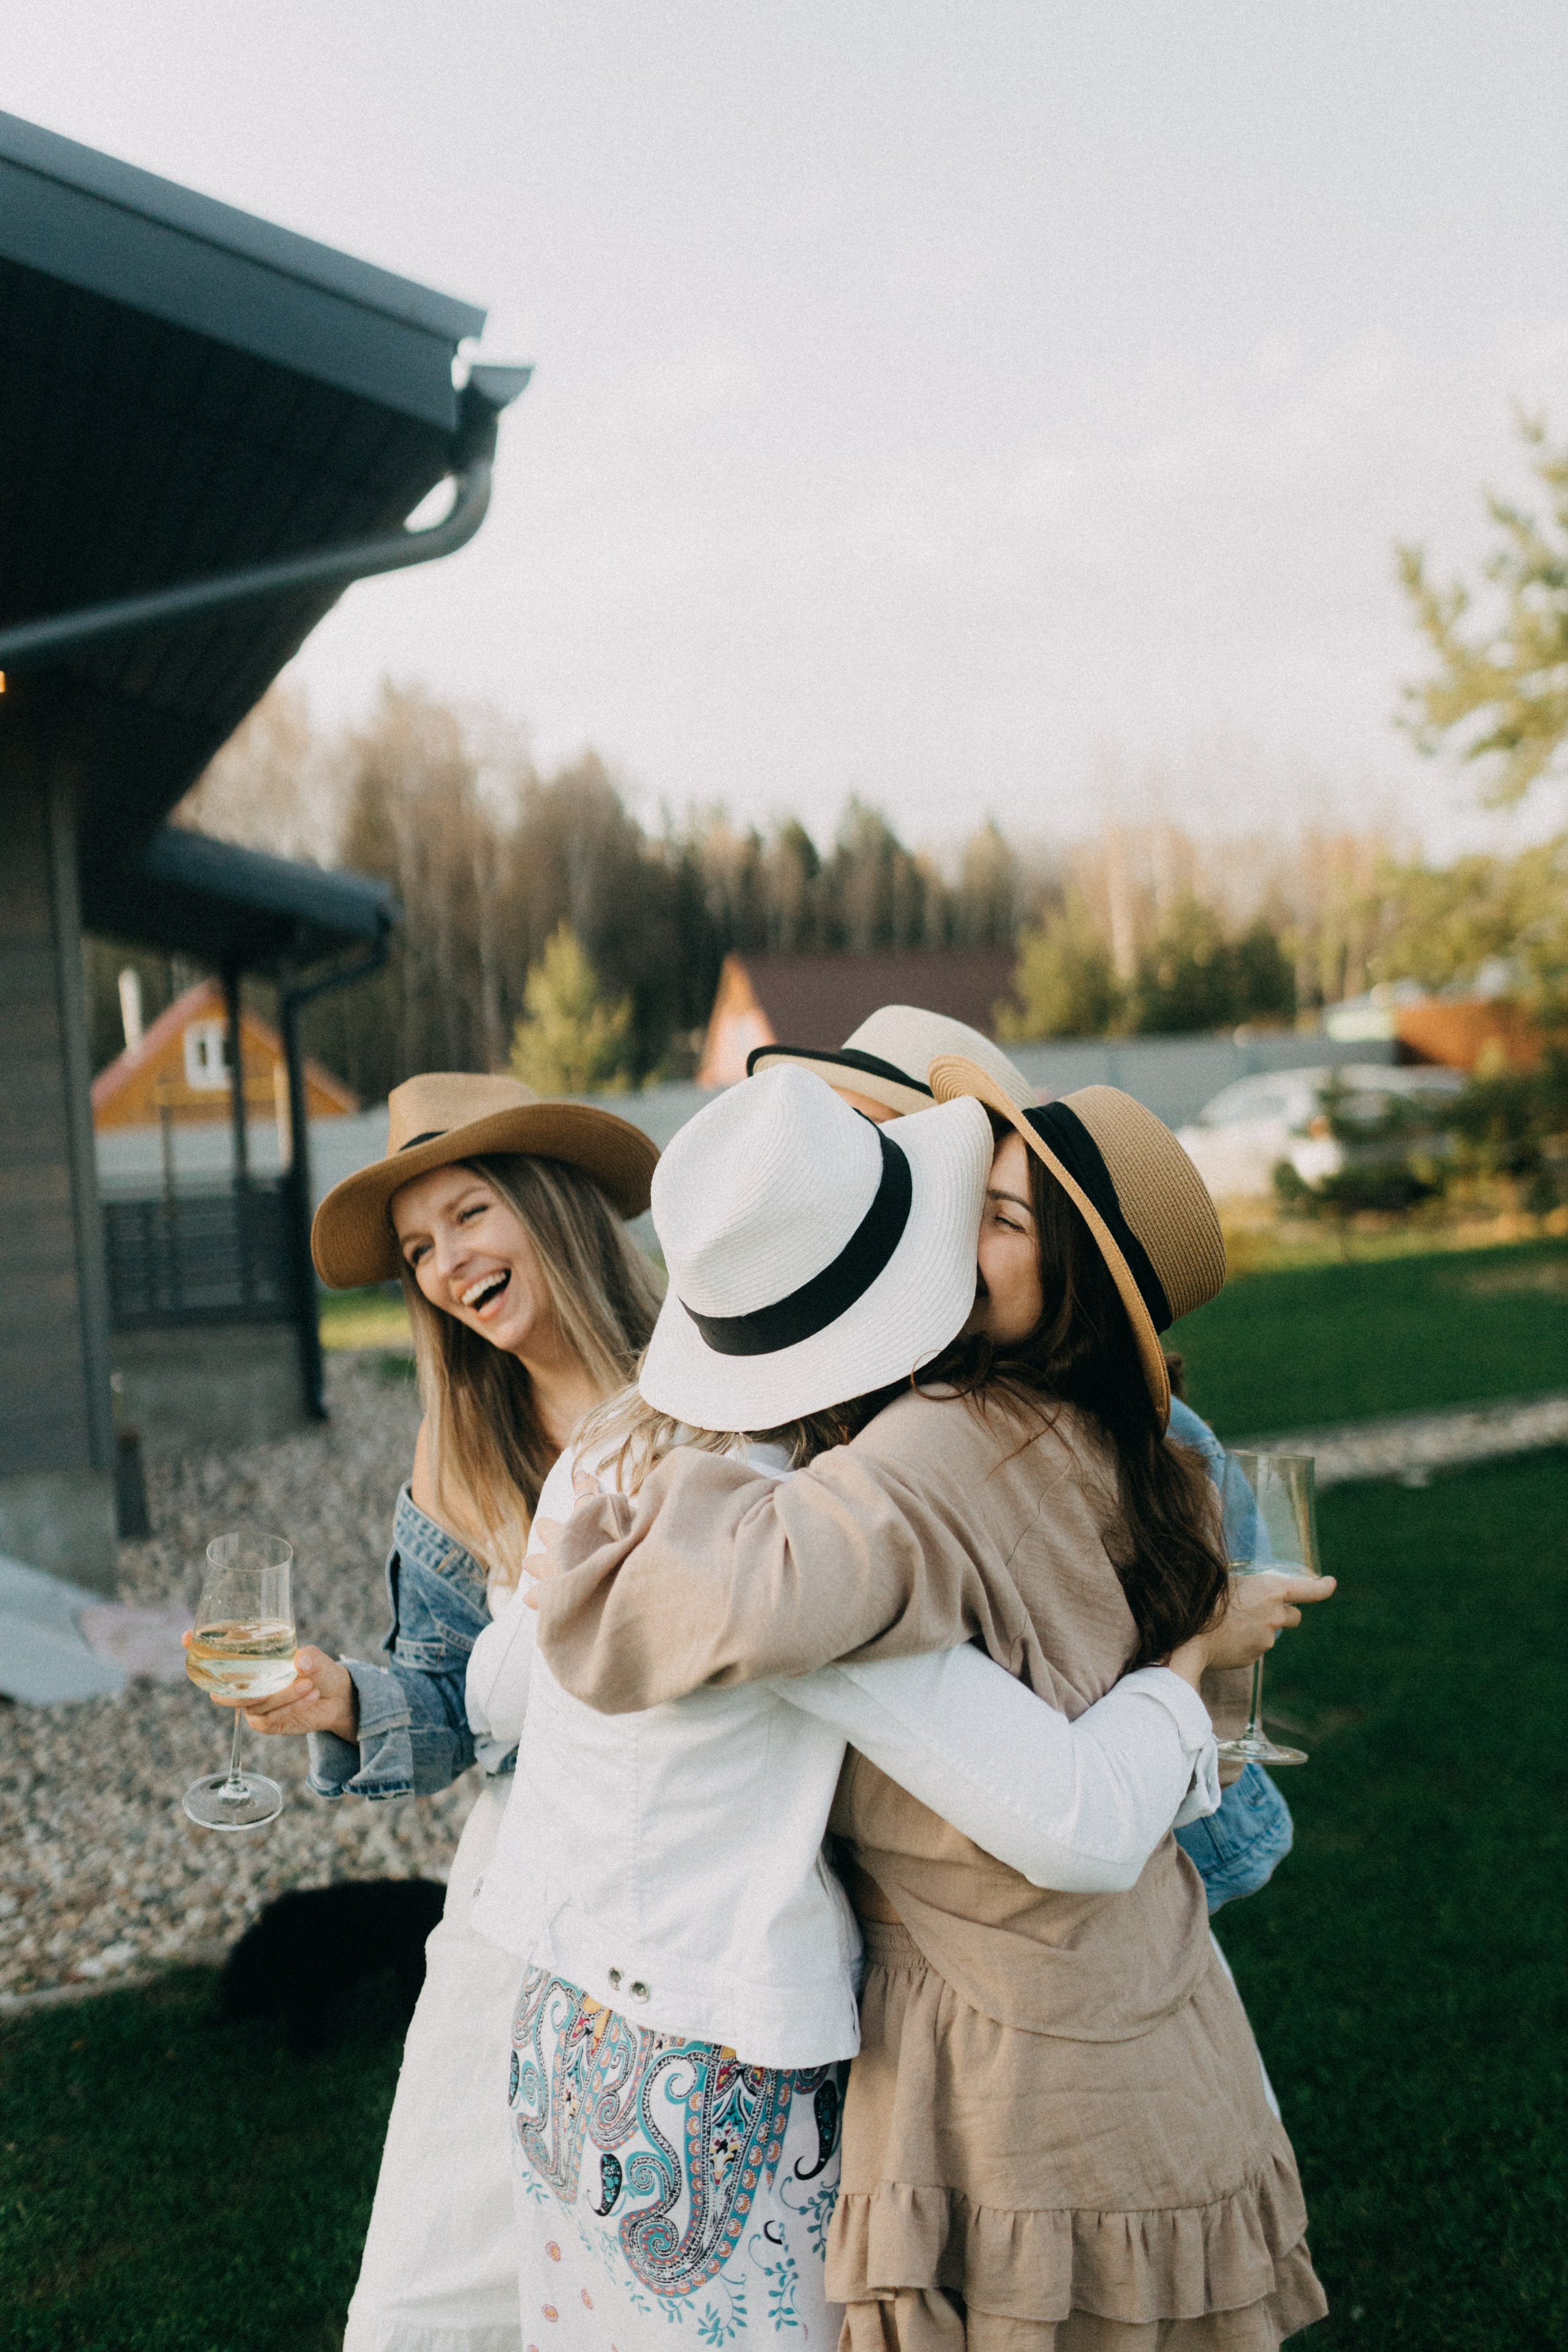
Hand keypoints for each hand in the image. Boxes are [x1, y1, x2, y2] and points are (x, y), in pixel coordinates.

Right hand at [180, 1635, 357, 1739]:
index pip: (214, 1655)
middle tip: (269, 1679)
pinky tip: (309, 1696)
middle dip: (238, 1687)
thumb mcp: (317, 1657)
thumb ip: (311, 1657)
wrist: (335, 1696)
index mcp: (250, 1661)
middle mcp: (244, 1684)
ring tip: (308, 1684)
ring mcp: (251, 1705)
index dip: (195, 1647)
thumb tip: (301, 1661)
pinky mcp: (264, 1723)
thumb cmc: (317, 1668)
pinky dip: (289, 1707)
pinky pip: (267, 1718)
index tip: (186, 1637)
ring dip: (282, 1694)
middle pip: (220, 1691)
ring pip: (253, 1704)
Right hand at [1166, 1570, 1335, 1688]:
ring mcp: (1266, 1639)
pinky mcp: (1254, 1656)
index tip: (1330, 1583)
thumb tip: (1246, 1585)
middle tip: (1258, 1608)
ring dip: (1258, 1628)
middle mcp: (1275, 1615)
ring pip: (1270, 1632)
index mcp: (1271, 1590)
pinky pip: (1254, 1647)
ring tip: (1228, 1623)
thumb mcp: (1226, 1578)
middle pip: (1294, 1615)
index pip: (1310, 1590)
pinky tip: (1223, 1637)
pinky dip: (1244, 1643)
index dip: (1322, 1587)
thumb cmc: (1202, 1598)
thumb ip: (1246, 1585)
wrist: (1187, 1635)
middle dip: (1282, 1613)